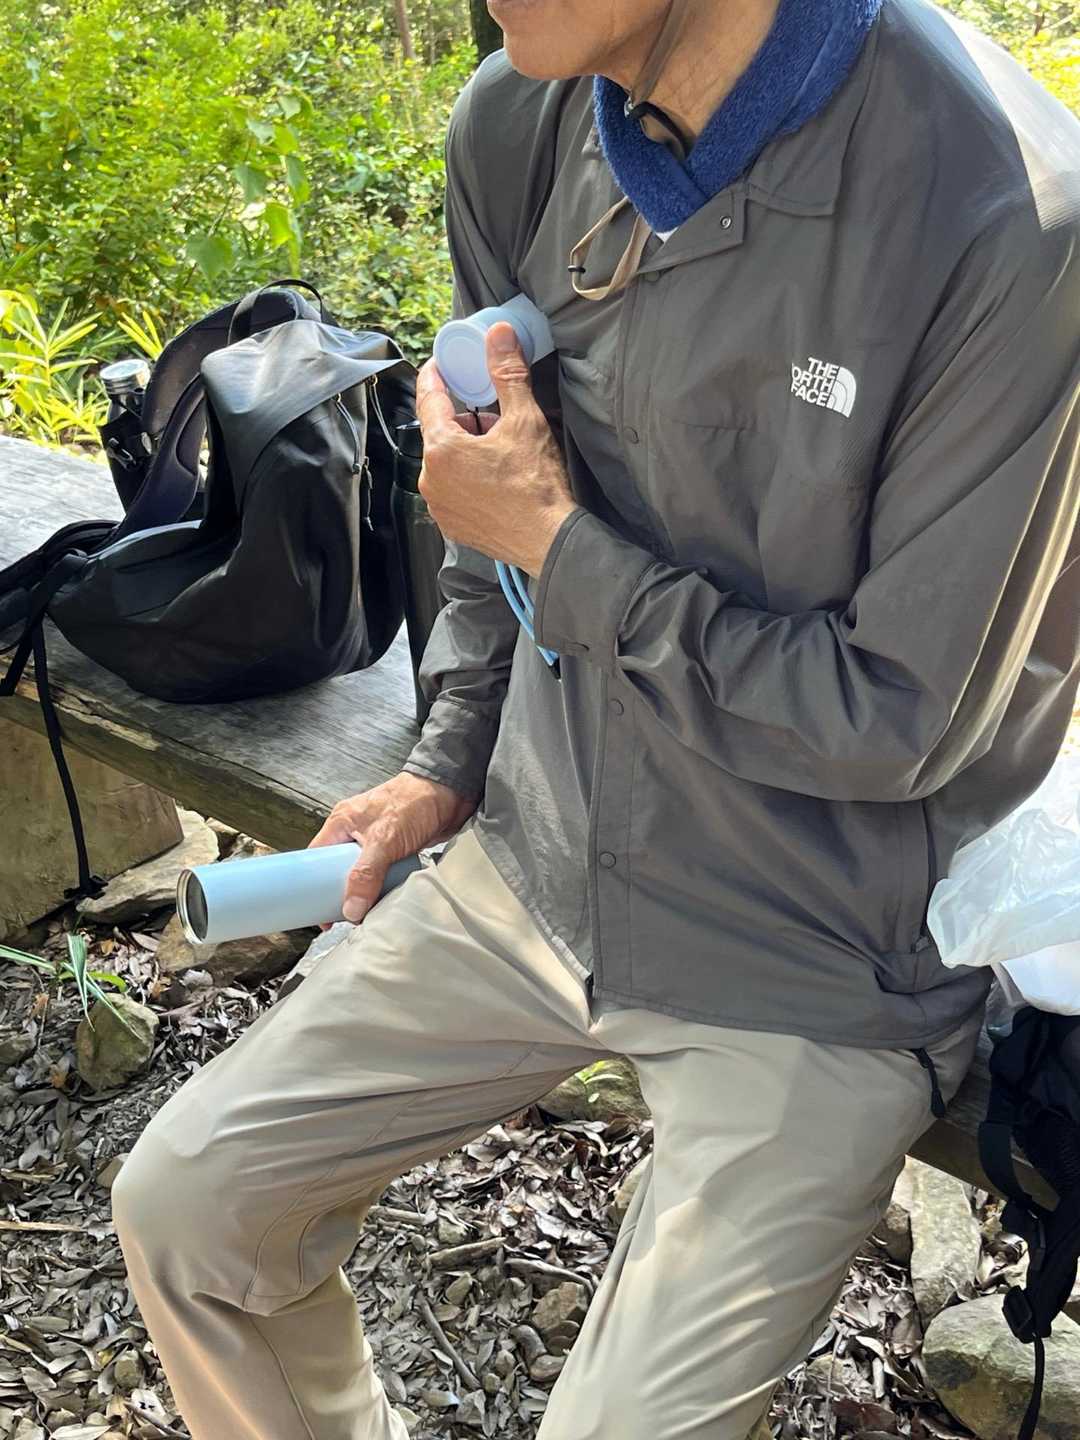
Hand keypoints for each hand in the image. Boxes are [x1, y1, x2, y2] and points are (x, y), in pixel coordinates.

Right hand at [309, 772, 476, 925]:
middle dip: (340, 892)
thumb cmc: (413, 803)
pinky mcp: (394, 847)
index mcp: (341, 823)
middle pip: (336, 868)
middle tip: (341, 917)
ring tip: (363, 915)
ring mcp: (374, 839)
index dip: (311, 884)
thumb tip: (351, 909)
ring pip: (360, 872)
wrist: (450, 793)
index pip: (315, 858)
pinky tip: (384, 900)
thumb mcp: (383, 841)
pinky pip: (380, 872)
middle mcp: (354, 830)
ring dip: (363, 891)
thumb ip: (366, 875)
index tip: (313, 908)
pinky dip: (381, 885)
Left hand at [416, 322, 578, 577]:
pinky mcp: (452, 525)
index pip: (429, 399)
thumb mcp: (524, 420)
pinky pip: (454, 490)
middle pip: (442, 433)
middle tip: (498, 424)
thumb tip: (498, 335)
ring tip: (503, 457)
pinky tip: (498, 482)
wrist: (549, 540)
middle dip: (467, 422)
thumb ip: (507, 374)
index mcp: (441, 448)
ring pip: (448, 463)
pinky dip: (470, 480)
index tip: (440, 364)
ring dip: (468, 453)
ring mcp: (440, 506)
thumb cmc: (536, 484)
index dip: (435, 376)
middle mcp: (431, 479)